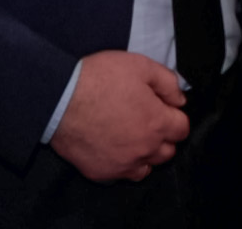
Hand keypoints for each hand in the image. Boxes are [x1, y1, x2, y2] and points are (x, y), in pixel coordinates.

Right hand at [50, 50, 189, 182]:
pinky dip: (122, 163)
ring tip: (130, 136)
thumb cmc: (100, 78)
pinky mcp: (101, 172)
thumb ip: (168, 83)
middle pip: (167, 151)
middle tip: (145, 120)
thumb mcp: (140, 66)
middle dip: (162, 136)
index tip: (161, 108)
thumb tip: (179, 100)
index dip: (173, 115)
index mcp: (157, 123)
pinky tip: (112, 147)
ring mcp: (123, 165)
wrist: (59, 98)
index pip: (182, 129)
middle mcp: (144, 150)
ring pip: (146, 167)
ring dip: (144, 154)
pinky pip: (121, 175)